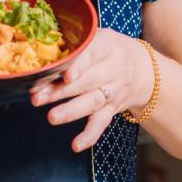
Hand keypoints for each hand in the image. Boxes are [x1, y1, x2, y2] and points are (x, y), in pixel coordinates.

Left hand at [30, 29, 154, 151]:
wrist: (144, 69)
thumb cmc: (110, 49)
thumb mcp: (98, 36)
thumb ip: (75, 42)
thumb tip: (40, 48)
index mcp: (107, 46)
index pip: (93, 55)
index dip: (79, 66)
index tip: (65, 75)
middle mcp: (113, 70)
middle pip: (87, 81)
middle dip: (61, 91)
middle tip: (37, 97)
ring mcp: (113, 92)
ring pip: (92, 102)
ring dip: (71, 111)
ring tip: (52, 117)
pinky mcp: (112, 109)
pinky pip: (102, 123)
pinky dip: (90, 135)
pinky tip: (76, 145)